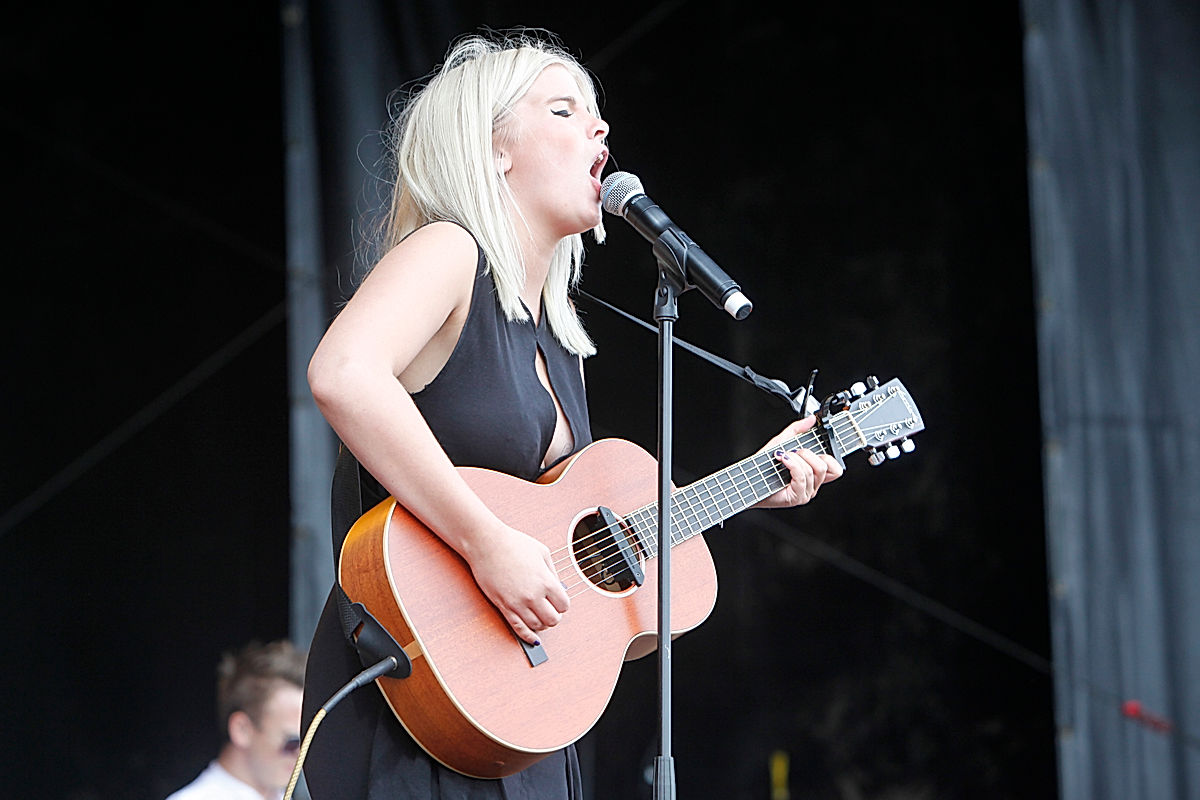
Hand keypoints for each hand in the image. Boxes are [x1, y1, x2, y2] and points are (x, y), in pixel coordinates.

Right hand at [467, 525, 569, 644]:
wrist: (487, 543)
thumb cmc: (513, 543)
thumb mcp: (542, 553)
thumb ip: (553, 572)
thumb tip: (559, 588)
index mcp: (546, 581)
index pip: (564, 605)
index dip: (562, 604)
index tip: (558, 601)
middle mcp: (533, 595)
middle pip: (553, 620)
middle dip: (554, 617)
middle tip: (550, 611)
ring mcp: (517, 603)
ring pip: (537, 626)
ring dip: (541, 624)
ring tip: (539, 616)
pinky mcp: (503, 606)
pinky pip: (519, 629)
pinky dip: (528, 637)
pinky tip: (533, 638)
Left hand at [756, 415, 842, 507]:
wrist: (749, 479)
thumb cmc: (763, 465)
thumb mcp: (782, 442)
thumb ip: (797, 430)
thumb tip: (811, 420)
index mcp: (813, 473)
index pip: (836, 468)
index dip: (835, 456)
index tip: (830, 443)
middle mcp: (812, 484)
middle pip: (827, 467)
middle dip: (809, 454)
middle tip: (794, 452)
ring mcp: (806, 492)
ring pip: (813, 470)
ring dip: (796, 459)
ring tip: (783, 457)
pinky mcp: (797, 497)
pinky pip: (802, 477)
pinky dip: (793, 465)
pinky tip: (783, 461)